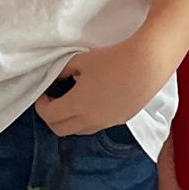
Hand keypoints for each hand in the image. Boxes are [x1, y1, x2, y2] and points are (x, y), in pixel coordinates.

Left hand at [36, 38, 170, 136]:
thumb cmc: (113, 58)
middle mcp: (90, 119)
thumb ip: (62, 71)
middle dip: (51, 117)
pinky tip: (93, 100)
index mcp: (77, 105)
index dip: (41, 105)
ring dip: (69, 120)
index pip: (49, 116)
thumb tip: (56, 78)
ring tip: (72, 100)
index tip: (44, 93)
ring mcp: (106, 122)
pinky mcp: (120, 120)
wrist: (147, 64)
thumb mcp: (81, 60)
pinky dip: (87, 118)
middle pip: (60, 130)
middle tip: (53, 100)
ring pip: (79, 131)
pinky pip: (96, 126)